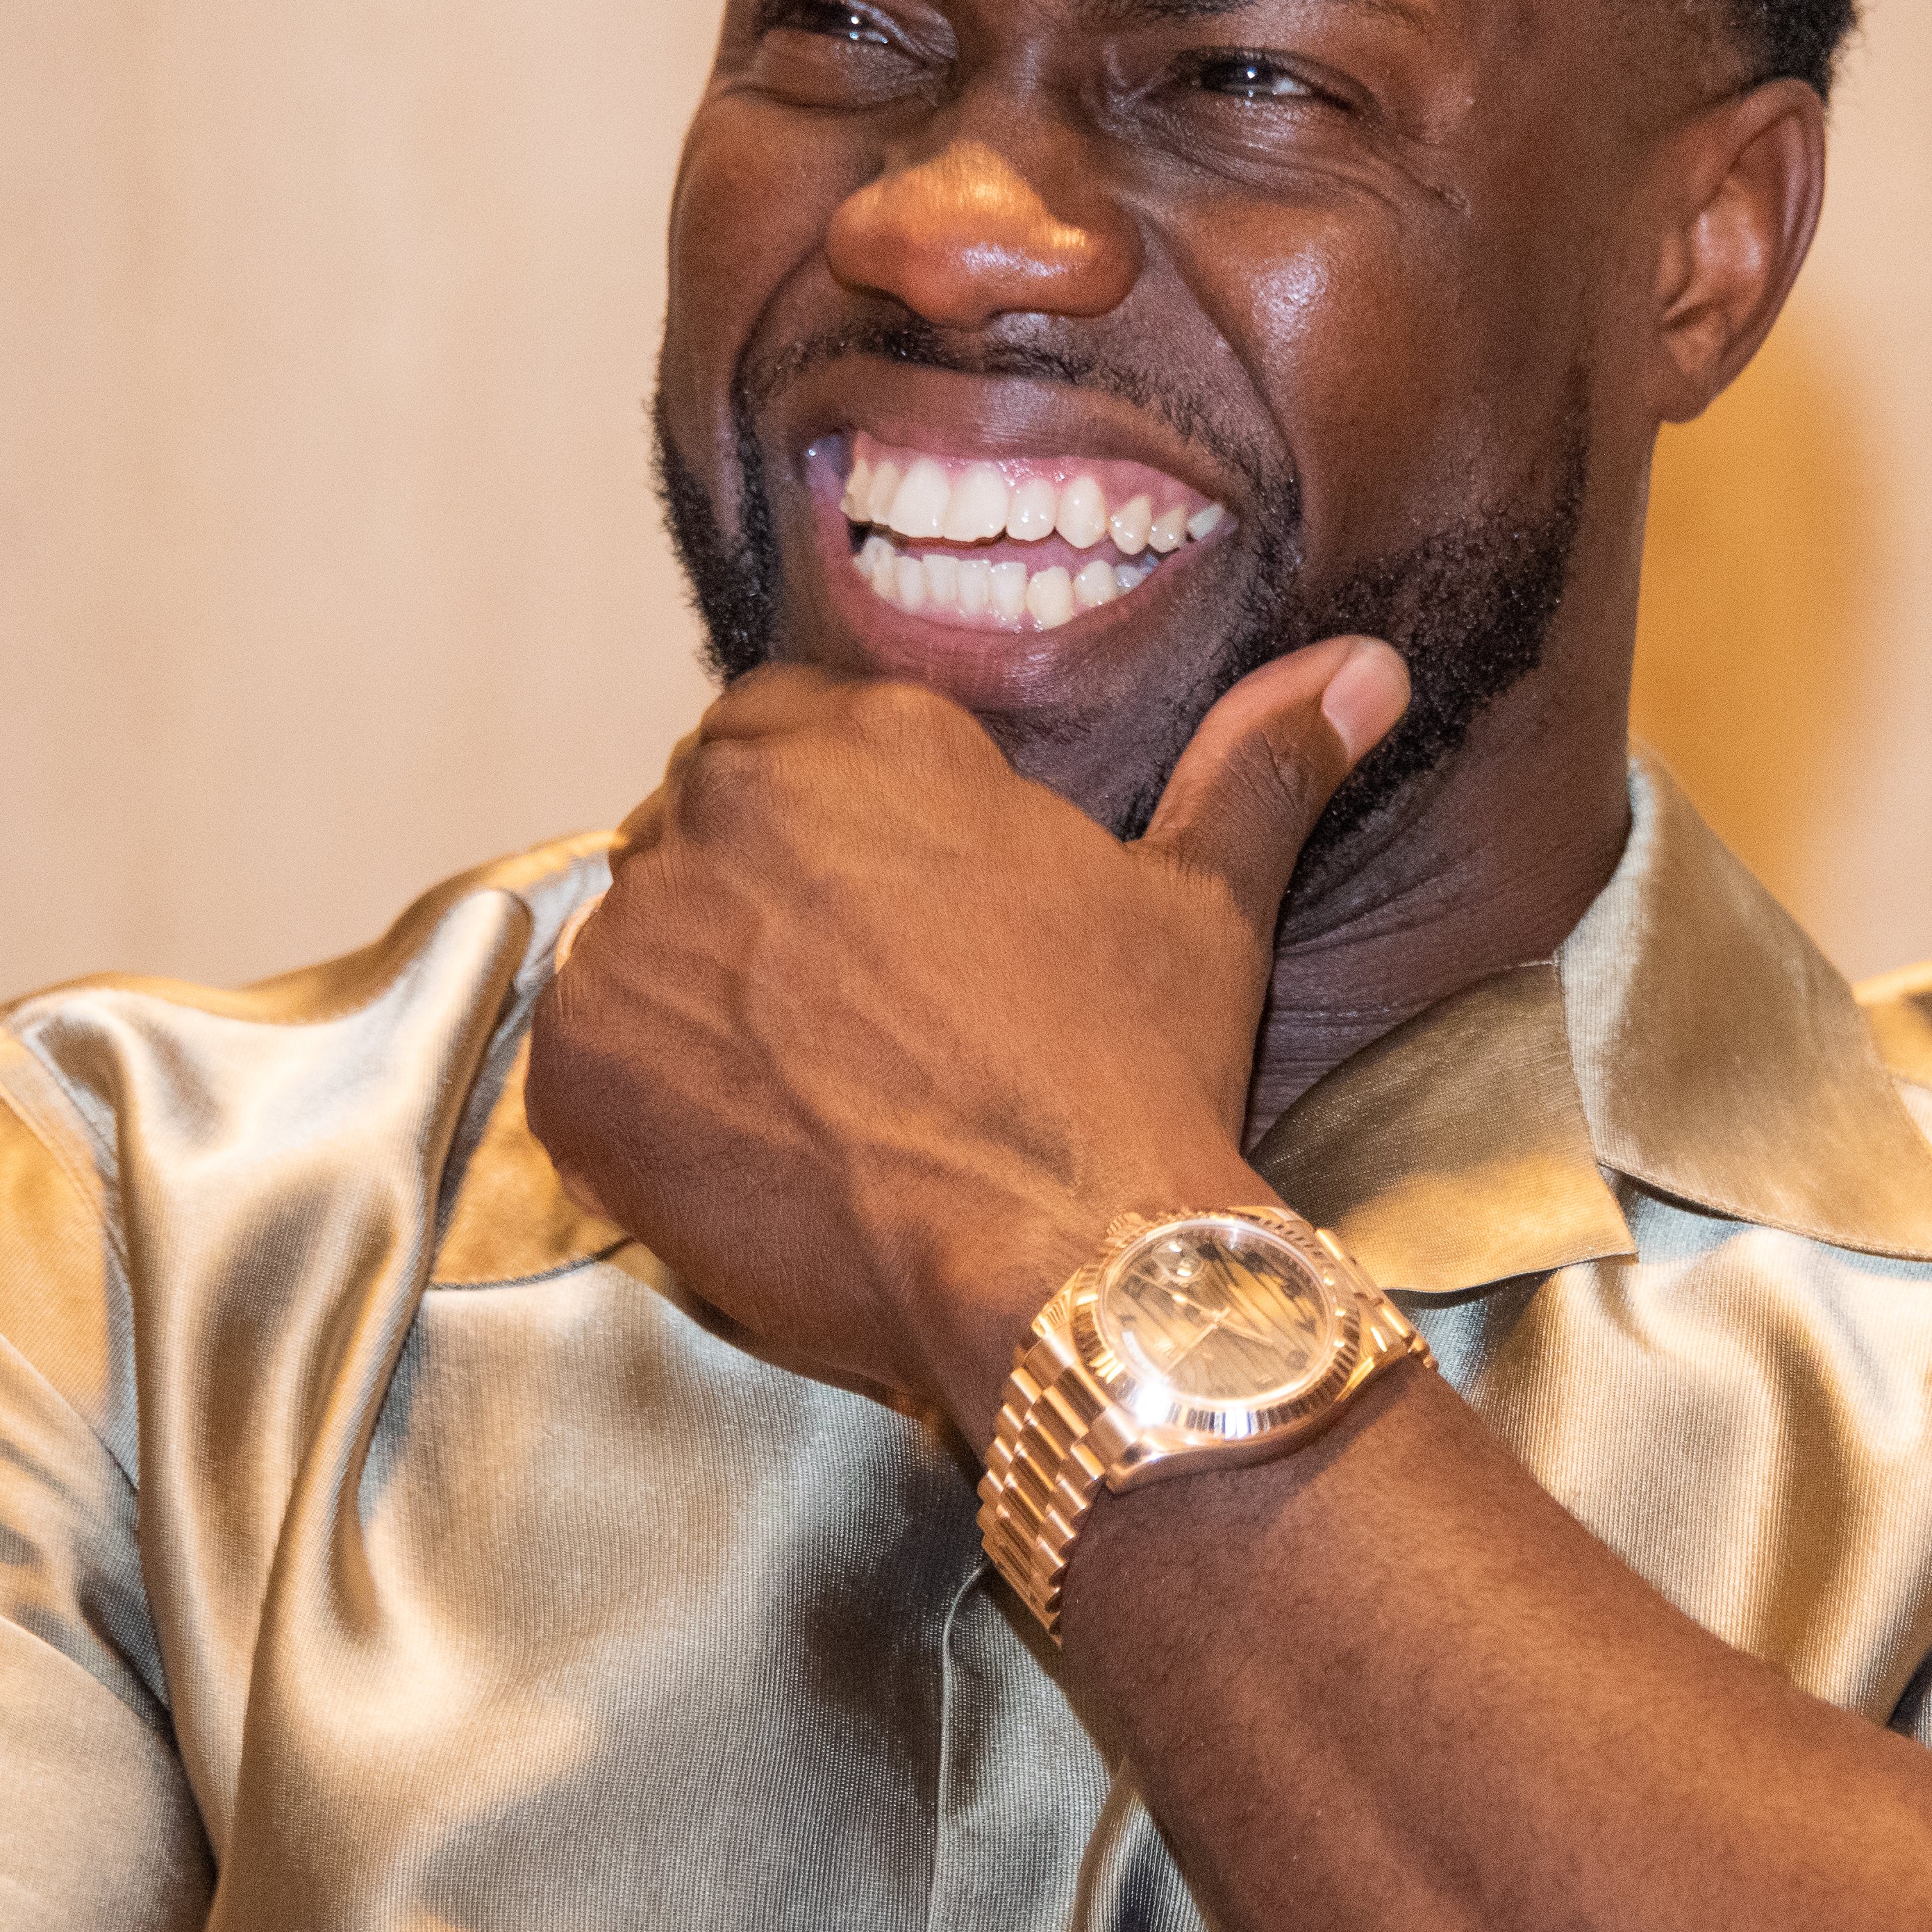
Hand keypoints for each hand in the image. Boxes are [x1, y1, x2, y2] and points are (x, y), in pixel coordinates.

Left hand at [525, 636, 1409, 1437]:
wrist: (1065, 1264)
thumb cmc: (1129, 1073)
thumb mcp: (1200, 903)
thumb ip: (1256, 763)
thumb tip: (1358, 667)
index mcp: (853, 733)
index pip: (782, 744)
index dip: (834, 847)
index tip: (888, 938)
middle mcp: (721, 803)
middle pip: (702, 841)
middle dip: (762, 923)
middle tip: (861, 1033)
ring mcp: (634, 934)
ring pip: (642, 948)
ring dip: (700, 1010)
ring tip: (816, 1102)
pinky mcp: (573, 1066)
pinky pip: (580, 1063)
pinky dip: (643, 1108)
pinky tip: (754, 1152)